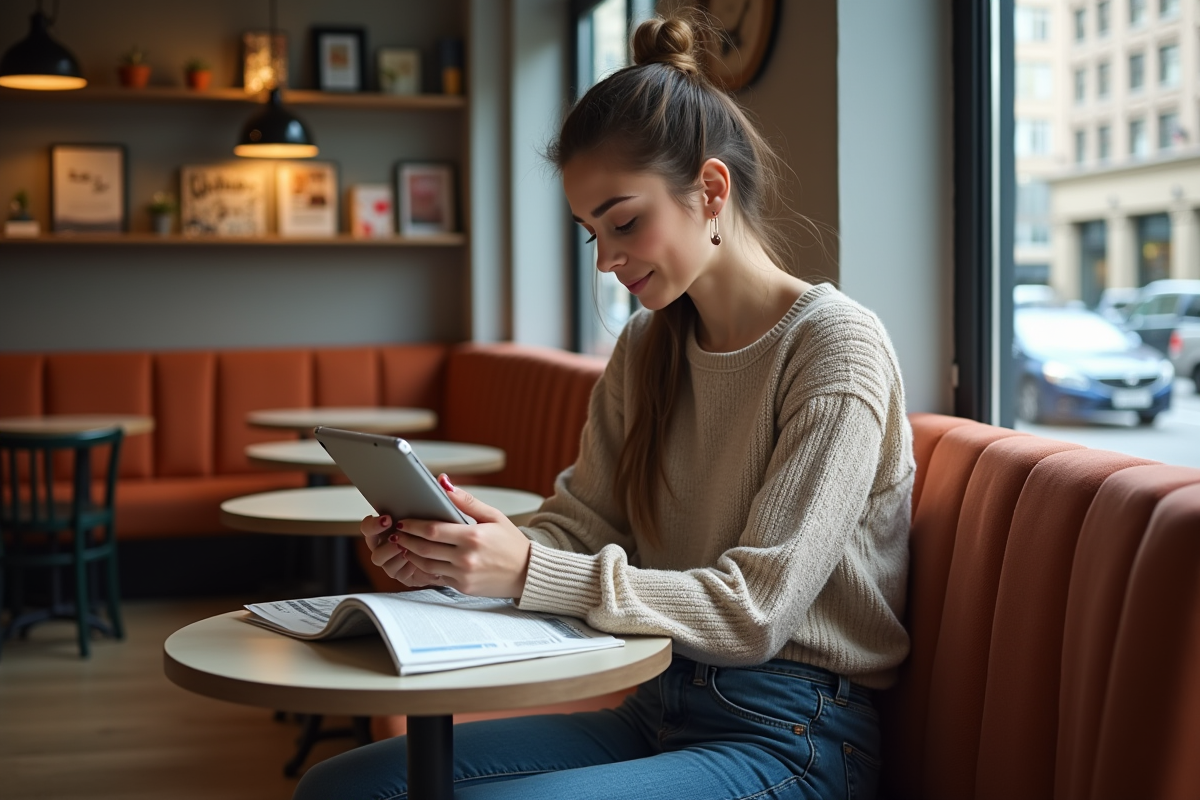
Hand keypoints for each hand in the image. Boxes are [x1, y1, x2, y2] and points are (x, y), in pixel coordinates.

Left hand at [359, 474, 531, 598]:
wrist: (527, 573)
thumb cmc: (511, 543)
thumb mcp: (493, 516)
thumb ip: (466, 501)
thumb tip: (443, 483)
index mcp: (473, 537)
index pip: (433, 530)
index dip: (413, 525)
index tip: (403, 521)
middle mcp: (466, 558)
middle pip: (424, 548)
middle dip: (406, 539)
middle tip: (397, 532)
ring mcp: (463, 575)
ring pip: (426, 565)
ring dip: (411, 555)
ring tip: (404, 545)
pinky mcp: (463, 587)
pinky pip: (437, 576)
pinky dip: (425, 567)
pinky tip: (420, 559)